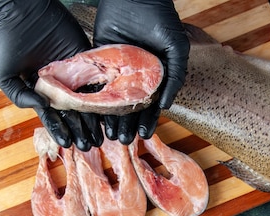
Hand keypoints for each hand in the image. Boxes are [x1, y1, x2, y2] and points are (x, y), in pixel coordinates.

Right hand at [0, 0, 102, 150]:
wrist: (22, 9)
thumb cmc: (7, 40)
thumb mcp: (4, 74)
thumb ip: (19, 96)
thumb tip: (43, 109)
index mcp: (41, 89)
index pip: (53, 115)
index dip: (60, 129)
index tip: (67, 143)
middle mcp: (60, 83)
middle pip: (73, 112)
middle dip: (80, 131)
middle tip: (88, 146)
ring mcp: (74, 71)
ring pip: (87, 100)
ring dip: (93, 120)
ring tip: (98, 137)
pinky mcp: (86, 57)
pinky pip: (97, 79)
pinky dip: (103, 96)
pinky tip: (106, 113)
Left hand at [93, 0, 188, 142]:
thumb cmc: (161, 20)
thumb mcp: (177, 49)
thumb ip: (175, 77)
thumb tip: (166, 106)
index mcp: (154, 77)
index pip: (151, 105)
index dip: (148, 120)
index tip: (144, 135)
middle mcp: (135, 77)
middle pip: (130, 107)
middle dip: (127, 124)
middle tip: (123, 140)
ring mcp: (117, 70)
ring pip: (112, 100)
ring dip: (111, 118)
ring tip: (109, 134)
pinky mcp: (99, 61)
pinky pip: (96, 83)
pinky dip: (93, 99)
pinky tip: (92, 114)